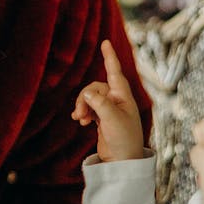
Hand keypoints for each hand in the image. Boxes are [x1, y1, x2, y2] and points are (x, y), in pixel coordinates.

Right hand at [72, 40, 143, 160]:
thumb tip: (87, 93)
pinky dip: (84, 112)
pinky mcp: (102, 119)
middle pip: (95, 87)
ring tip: (80, 120)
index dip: (109, 57)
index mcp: (123, 96)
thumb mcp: (111, 119)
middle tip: (79, 115)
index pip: (114, 72)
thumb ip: (99, 103)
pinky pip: (89, 107)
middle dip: (84, 98)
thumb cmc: (123, 139)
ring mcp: (109, 109)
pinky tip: (81, 122)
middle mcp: (117, 100)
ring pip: (90, 98)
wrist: (122, 161)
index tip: (105, 42)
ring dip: (82, 106)